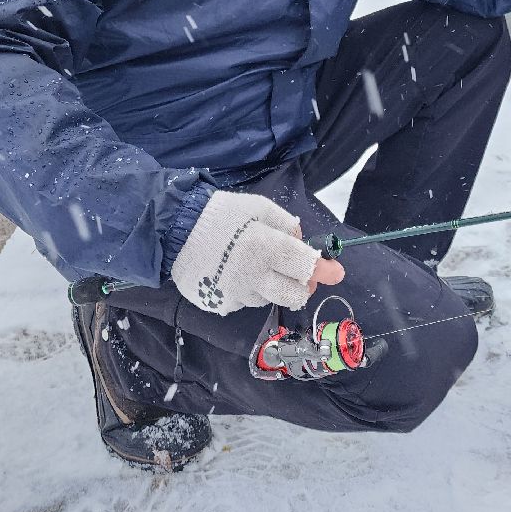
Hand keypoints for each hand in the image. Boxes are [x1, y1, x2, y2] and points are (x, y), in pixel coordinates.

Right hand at [170, 191, 344, 314]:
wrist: (174, 230)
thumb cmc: (220, 214)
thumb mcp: (258, 207)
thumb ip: (285, 224)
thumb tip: (301, 242)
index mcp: (265, 248)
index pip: (304, 265)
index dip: (324, 270)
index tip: (336, 272)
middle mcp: (254, 277)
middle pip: (293, 296)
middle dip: (302, 285)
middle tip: (299, 273)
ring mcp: (236, 295)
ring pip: (268, 298)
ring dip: (271, 285)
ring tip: (254, 263)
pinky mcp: (221, 305)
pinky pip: (244, 301)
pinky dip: (247, 289)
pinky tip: (234, 272)